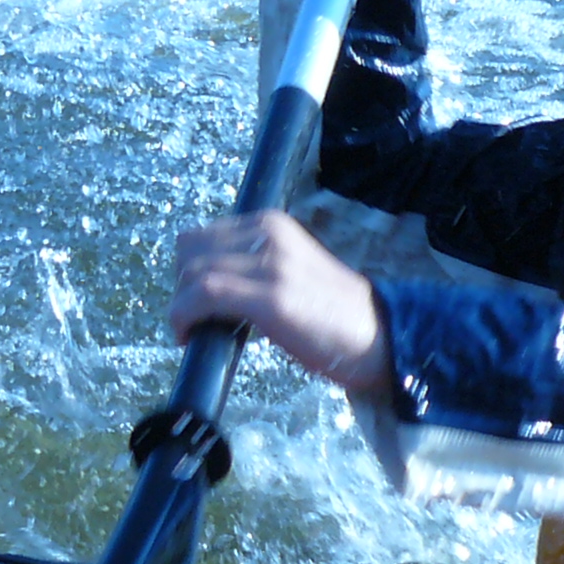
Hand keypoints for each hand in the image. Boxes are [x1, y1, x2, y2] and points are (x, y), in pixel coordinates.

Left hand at [169, 212, 390, 398]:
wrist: (382, 338)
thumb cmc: (337, 314)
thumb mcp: (292, 270)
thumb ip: (255, 264)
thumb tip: (210, 284)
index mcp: (273, 225)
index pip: (201, 235)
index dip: (189, 269)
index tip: (196, 300)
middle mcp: (269, 235)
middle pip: (188, 249)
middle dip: (182, 284)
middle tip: (196, 316)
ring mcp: (271, 265)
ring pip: (192, 272)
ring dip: (181, 305)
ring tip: (194, 329)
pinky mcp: (271, 298)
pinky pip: (202, 296)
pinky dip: (183, 316)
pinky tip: (189, 335)